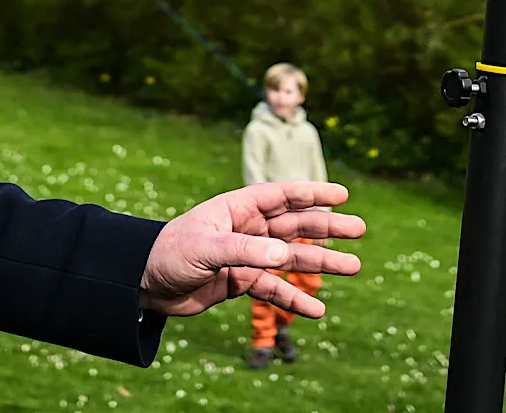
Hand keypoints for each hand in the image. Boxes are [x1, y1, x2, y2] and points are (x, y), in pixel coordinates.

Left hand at [138, 181, 363, 318]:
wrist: (146, 284)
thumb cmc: (171, 253)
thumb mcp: (206, 248)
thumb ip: (244, 251)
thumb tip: (284, 255)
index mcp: (238, 208)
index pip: (281, 196)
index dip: (312, 194)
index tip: (342, 195)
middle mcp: (247, 229)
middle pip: (295, 226)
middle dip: (327, 228)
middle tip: (360, 230)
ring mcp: (246, 256)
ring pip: (291, 259)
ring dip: (320, 263)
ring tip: (353, 266)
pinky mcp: (240, 282)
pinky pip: (274, 290)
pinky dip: (294, 300)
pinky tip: (316, 311)